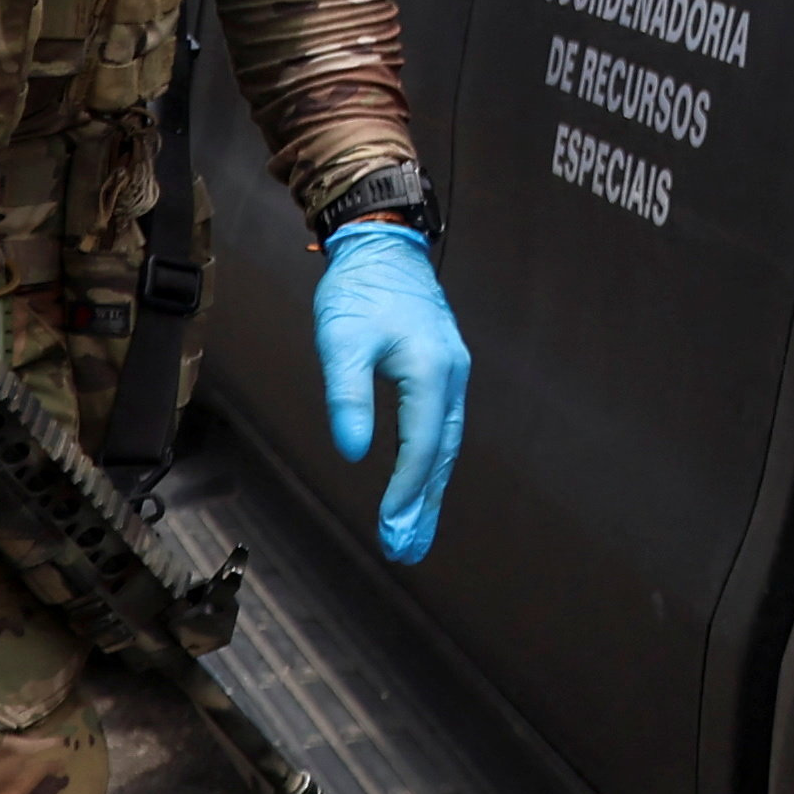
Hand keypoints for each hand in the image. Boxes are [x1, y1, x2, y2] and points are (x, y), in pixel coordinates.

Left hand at [314, 218, 472, 560]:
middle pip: (443, 453)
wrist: (382, 245)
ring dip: (431, 488)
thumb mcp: (341, 342)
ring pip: (446, 442)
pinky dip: (432, 461)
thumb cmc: (359, 290)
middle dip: (426, 504)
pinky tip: (420, 481)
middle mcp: (451, 375)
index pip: (422, 445)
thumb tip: (354, 452)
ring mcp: (452, 371)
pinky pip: (442, 425)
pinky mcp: (443, 368)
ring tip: (414, 530)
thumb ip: (347, 397)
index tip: (391, 527)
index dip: (407, 490)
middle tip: (408, 548)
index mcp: (431, 371)